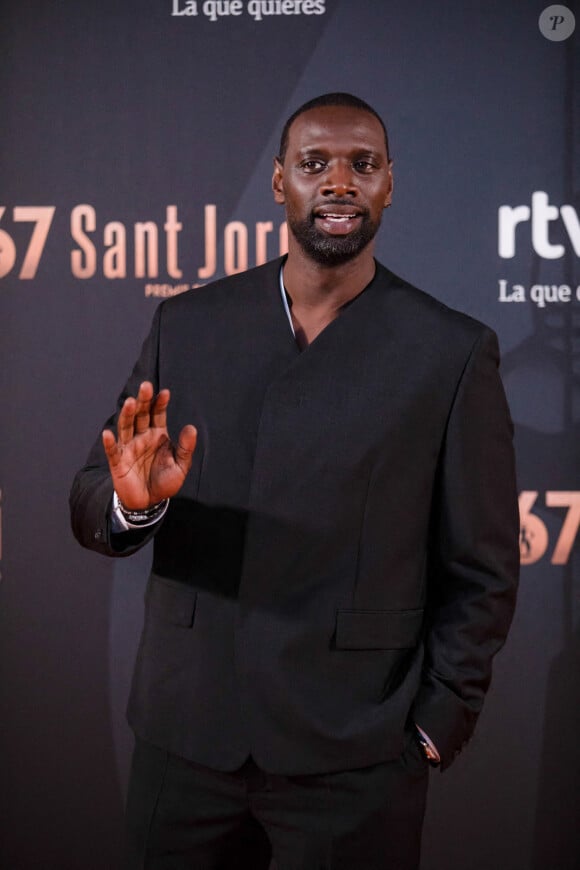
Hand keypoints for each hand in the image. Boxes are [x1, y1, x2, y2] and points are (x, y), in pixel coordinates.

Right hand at [102, 381, 196, 509]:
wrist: (150, 502)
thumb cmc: (165, 481)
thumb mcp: (181, 465)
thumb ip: (186, 447)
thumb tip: (191, 427)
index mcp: (157, 434)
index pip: (158, 414)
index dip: (160, 403)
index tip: (165, 392)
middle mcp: (142, 437)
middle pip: (141, 415)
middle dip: (143, 401)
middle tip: (146, 386)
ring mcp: (129, 448)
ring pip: (126, 427)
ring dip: (127, 415)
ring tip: (130, 402)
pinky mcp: (118, 462)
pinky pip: (113, 451)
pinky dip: (110, 443)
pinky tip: (107, 433)